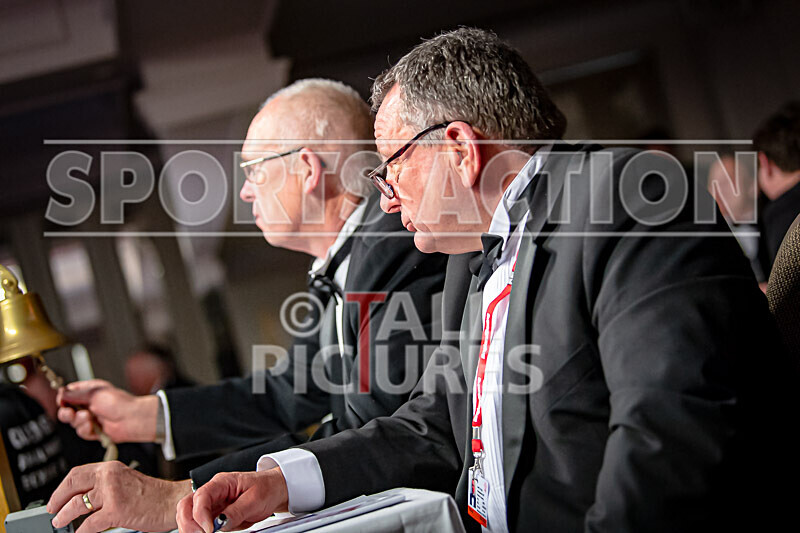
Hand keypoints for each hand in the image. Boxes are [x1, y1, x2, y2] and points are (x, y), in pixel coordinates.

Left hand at [46, 461, 191, 532]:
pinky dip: (80, 532)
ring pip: (76, 505)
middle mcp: (109, 476)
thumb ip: (106, 484)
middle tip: (52, 510)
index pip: (77, 473)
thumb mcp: (126, 480)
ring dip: (63, 517)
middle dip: (57, 500)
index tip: (56, 497)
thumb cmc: (153, 495)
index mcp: (111, 467)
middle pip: (72, 485)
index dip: (62, 487)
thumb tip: (82, 497)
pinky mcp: (115, 511)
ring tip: (60, 522)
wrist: (172, 501)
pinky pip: (88, 524)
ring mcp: (112, 493)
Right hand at [56, 379, 158, 442]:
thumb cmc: (118, 402)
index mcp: (90, 391)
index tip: (62, 400)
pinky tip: (92, 426)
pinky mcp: (94, 431)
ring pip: (73, 422)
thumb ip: (76, 394)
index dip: (63, 398)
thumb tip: (61, 392)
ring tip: (88, 417)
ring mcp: (91, 418)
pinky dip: (85, 429)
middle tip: (70, 413)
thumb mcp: (94, 393)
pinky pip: (82, 432)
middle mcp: (89, 404)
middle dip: (66, 412)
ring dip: (78, 421)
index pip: (69, 394)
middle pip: (67, 410)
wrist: (132, 418)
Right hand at [176, 469, 288, 532]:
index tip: (209, 529)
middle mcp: (213, 492)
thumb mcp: (255, 499)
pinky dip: (199, 530)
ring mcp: (212, 504)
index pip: (201, 496)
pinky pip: (199, 523)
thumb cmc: (266, 488)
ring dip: (191, 528)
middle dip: (189, 523)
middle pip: (186, 506)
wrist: (275, 490)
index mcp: (222, 482)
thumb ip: (236, 511)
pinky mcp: (214, 515)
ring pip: (188, 515)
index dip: (200, 514)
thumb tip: (220, 523)